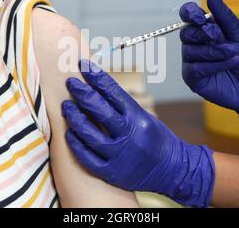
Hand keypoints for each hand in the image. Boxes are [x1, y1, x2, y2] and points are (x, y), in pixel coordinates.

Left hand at [62, 60, 214, 206]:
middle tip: (70, 82)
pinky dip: (76, 144)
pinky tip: (69, 133)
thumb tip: (97, 86)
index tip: (83, 65)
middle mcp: (129, 135)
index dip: (96, 77)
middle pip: (99, 110)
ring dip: (74, 117)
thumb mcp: (145, 117)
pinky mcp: (112, 172)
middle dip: (82, 93)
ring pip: (89, 134)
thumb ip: (122, 106)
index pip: (112, 92)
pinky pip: (88, 157)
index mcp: (138, 117)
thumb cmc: (156, 139)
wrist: (172, 170)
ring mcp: (119, 155)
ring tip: (66, 105)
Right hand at [180, 0, 238, 128]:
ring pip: (190, 51)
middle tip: (220, 36)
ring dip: (214, 51)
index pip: (187, 16)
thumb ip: (223, 15)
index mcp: (204, 30)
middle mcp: (194, 44)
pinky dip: (215, 64)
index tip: (200, 17)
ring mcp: (191, 61)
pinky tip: (230, 63)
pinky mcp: (193, 78)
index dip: (189, 13)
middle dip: (203, 34)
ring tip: (233, 53)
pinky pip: (196, 67)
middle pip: (185, 33)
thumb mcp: (238, 32)